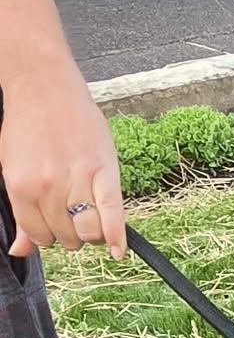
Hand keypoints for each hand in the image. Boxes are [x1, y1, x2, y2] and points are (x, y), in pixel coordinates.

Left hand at [0, 56, 125, 259]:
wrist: (43, 86)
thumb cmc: (26, 128)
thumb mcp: (12, 171)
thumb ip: (21, 213)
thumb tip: (20, 250)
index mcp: (21, 188)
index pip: (40, 236)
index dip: (48, 236)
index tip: (53, 226)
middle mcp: (48, 187)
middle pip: (66, 236)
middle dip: (70, 233)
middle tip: (71, 216)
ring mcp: (77, 179)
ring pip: (89, 230)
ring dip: (90, 232)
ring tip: (89, 218)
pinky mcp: (103, 170)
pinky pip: (113, 212)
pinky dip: (116, 235)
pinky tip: (117, 251)